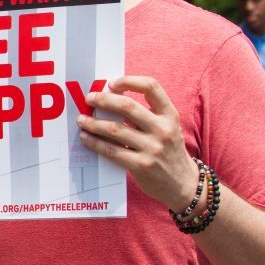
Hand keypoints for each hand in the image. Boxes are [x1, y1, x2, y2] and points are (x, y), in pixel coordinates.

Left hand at [77, 76, 196, 209]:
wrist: (183, 184)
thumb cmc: (168, 151)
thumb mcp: (166, 128)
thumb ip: (146, 115)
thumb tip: (110, 99)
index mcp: (170, 115)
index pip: (151, 87)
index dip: (129, 81)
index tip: (111, 83)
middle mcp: (163, 129)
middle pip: (127, 106)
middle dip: (104, 100)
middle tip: (89, 98)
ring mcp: (153, 148)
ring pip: (114, 129)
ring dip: (93, 123)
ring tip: (81, 120)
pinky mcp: (141, 165)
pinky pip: (111, 150)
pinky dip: (95, 142)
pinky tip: (86, 137)